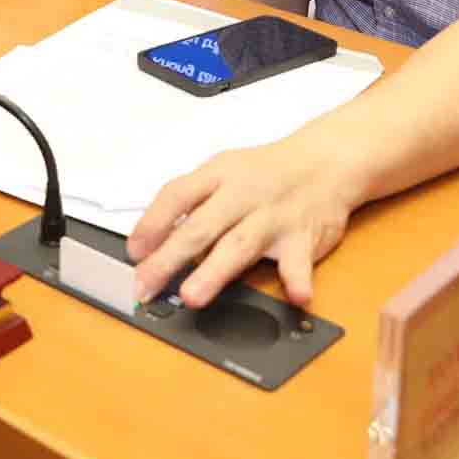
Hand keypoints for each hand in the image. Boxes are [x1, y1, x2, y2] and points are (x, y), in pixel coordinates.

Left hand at [127, 136, 358, 309]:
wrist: (325, 161)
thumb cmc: (264, 172)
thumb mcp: (223, 172)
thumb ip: (193, 202)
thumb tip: (152, 239)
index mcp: (217, 176)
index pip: (177, 195)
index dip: (152, 223)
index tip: (133, 252)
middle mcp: (242, 195)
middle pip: (201, 227)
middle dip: (169, 258)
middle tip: (145, 285)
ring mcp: (272, 217)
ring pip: (240, 245)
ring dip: (215, 272)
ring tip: (193, 296)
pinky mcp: (304, 238)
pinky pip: (301, 261)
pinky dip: (300, 280)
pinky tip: (297, 298)